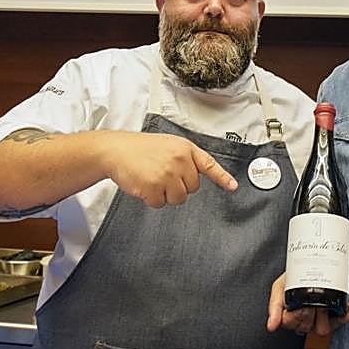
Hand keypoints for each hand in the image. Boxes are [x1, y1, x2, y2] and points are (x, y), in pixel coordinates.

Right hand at [105, 132, 236, 207]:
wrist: (115, 150)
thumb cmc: (140, 148)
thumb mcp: (168, 145)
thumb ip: (184, 158)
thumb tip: (195, 177)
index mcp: (185, 148)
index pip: (209, 165)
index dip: (222, 178)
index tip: (233, 187)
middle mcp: (179, 160)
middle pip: (192, 188)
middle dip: (178, 186)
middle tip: (162, 174)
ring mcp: (167, 173)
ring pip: (178, 199)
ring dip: (166, 194)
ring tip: (152, 178)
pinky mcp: (154, 186)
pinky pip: (160, 204)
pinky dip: (151, 199)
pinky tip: (144, 185)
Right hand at [266, 272, 348, 335]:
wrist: (312, 263)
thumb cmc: (293, 277)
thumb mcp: (279, 288)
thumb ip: (274, 307)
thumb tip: (271, 327)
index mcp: (290, 317)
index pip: (289, 325)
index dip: (293, 316)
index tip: (298, 305)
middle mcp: (306, 321)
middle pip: (305, 328)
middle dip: (307, 312)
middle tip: (309, 300)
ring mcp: (321, 319)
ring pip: (322, 329)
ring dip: (323, 315)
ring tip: (322, 302)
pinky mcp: (336, 315)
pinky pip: (342, 320)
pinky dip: (346, 314)